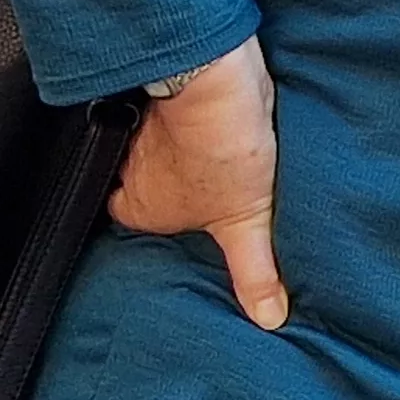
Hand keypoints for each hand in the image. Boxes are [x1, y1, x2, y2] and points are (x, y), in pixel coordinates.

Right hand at [109, 36, 290, 330]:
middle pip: (143, 184)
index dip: (156, 223)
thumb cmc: (222, 152)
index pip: (132, 222)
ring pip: (157, 147)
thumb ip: (252, 269)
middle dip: (168, 187)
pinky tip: (217, 120)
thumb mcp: (246, 222)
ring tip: (216, 159)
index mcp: (141, 206)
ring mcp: (148, 129)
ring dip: (179, 150)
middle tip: (204, 192)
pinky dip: (191, 118)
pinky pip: (174, 113)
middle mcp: (134, 168)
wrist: (217, 81)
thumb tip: (268, 318)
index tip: (181, 226)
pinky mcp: (171, 96)